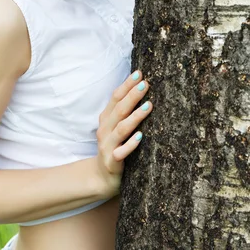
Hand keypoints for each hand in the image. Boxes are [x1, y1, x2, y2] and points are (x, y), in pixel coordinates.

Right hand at [93, 70, 152, 198]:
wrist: (102, 176)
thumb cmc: (115, 146)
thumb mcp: (116, 126)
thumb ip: (124, 111)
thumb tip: (141, 89)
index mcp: (106, 118)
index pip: (115, 97)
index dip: (126, 85)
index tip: (139, 73)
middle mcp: (105, 129)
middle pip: (119, 109)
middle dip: (132, 96)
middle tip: (146, 84)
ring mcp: (108, 145)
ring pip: (121, 129)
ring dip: (135, 117)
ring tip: (148, 106)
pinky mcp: (112, 161)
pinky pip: (121, 152)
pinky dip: (130, 144)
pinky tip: (141, 137)